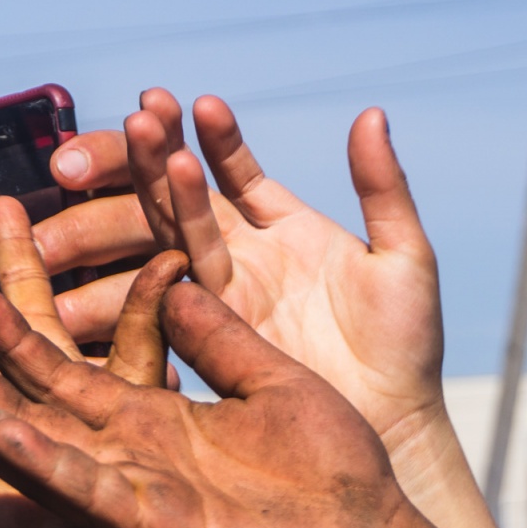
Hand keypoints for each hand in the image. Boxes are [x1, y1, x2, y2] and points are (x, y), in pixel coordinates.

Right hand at [0, 280, 417, 527]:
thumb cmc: (336, 476)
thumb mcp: (270, 381)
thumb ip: (219, 335)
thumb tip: (177, 272)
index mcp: (160, 417)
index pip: (77, 363)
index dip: (28, 325)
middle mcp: (134, 453)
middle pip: (40, 401)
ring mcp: (137, 489)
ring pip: (44, 445)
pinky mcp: (153, 524)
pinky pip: (86, 490)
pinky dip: (41, 462)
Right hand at [37, 93, 442, 451]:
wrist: (393, 424)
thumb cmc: (406, 347)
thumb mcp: (404, 256)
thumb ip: (383, 187)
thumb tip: (369, 114)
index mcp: (287, 230)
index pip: (237, 172)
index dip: (213, 138)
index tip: (192, 103)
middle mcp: (246, 258)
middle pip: (187, 195)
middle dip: (154, 155)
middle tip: (142, 107)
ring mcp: (225, 296)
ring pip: (169, 233)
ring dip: (148, 189)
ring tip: (120, 148)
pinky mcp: (213, 335)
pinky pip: (172, 288)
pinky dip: (152, 257)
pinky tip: (139, 222)